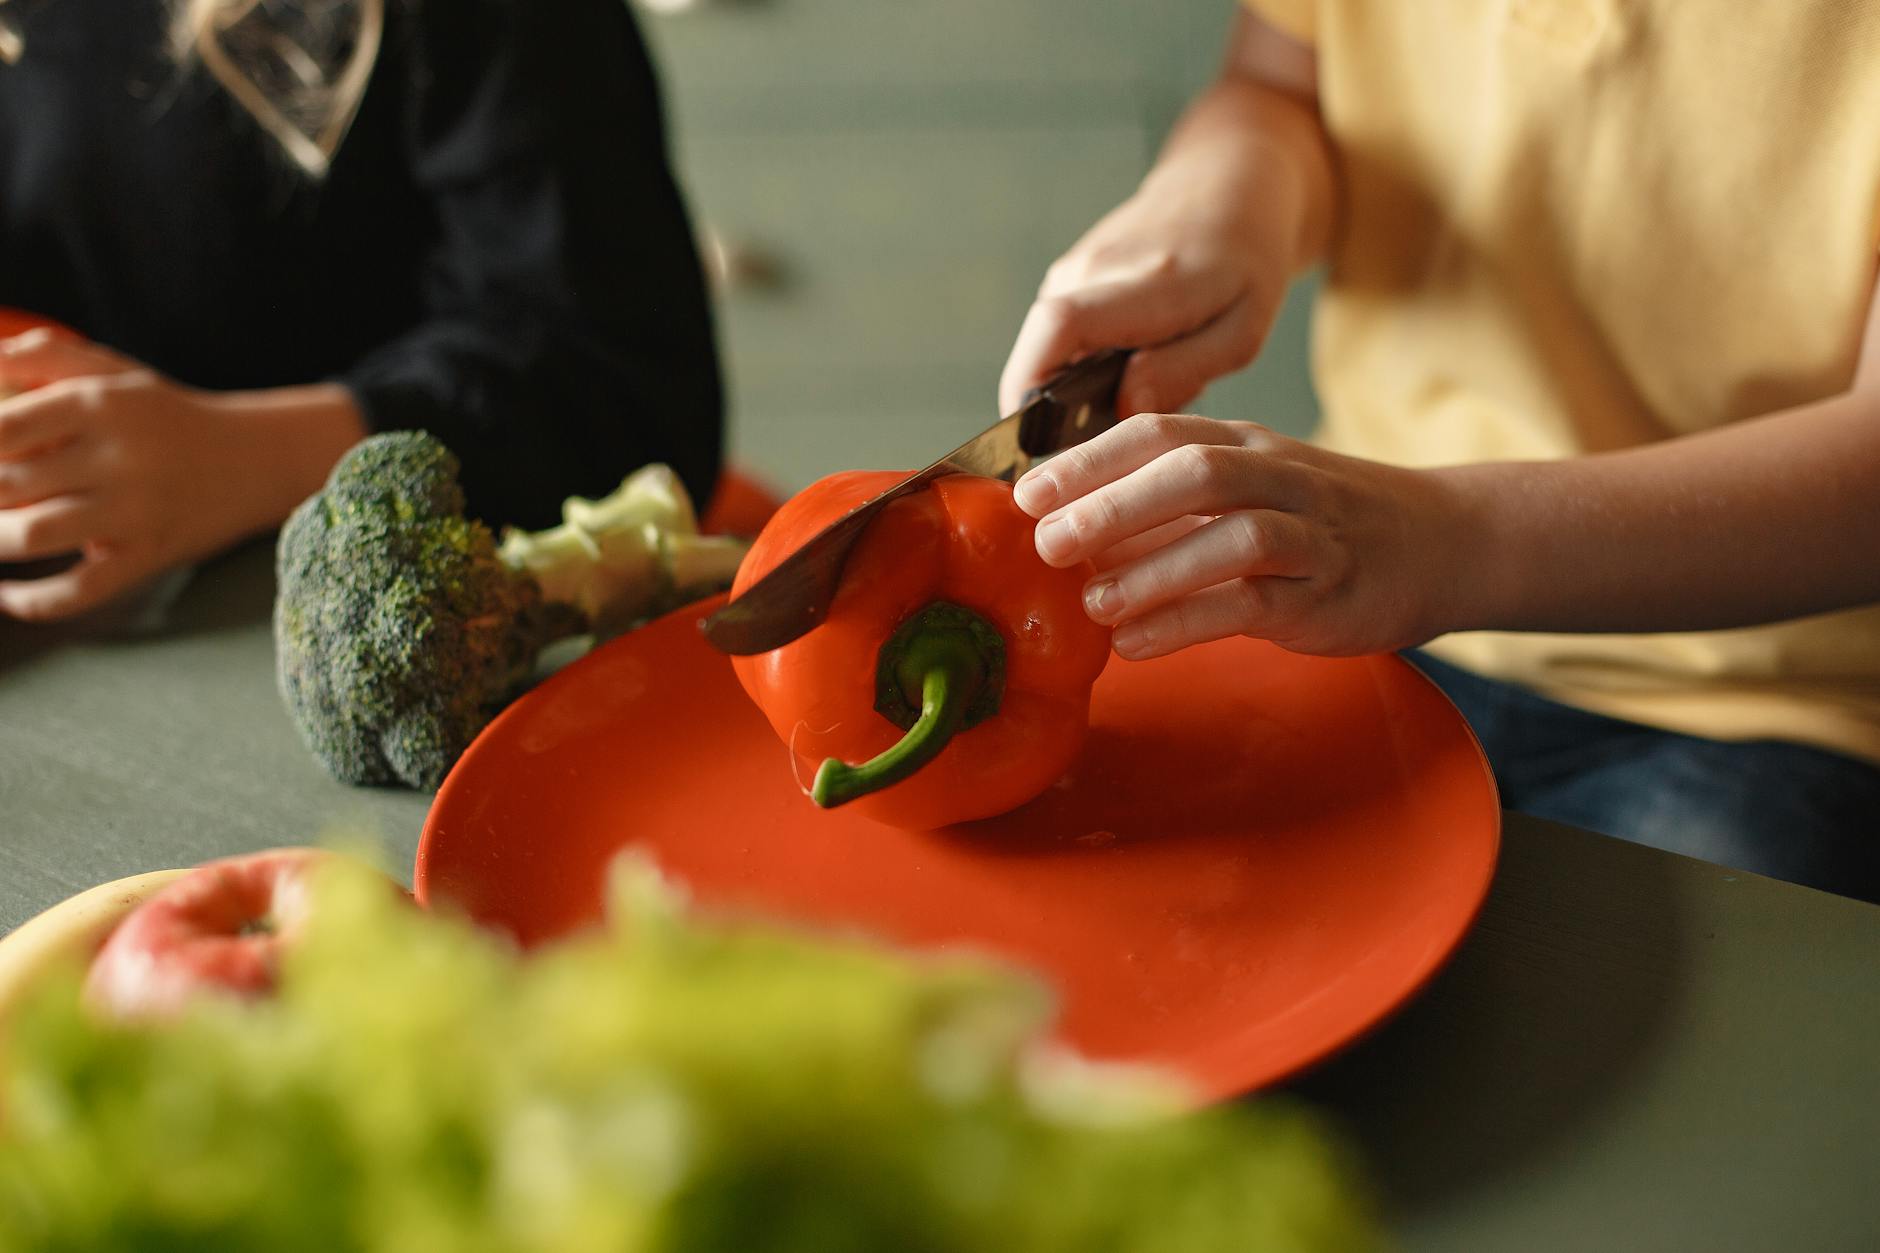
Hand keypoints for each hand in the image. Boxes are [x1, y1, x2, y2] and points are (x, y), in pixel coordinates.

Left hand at [0, 331, 257, 620]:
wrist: (258, 459)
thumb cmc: (169, 417)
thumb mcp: (117, 372)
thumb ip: (45, 356)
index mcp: (102, 403)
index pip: (4, 427)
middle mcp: (120, 456)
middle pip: (6, 483)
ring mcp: (137, 510)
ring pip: (32, 535)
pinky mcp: (150, 554)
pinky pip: (79, 591)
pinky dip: (32, 601)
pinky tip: (6, 594)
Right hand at [997, 166, 1295, 422]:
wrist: (1226, 185)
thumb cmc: (1244, 262)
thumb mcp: (1241, 332)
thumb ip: (1181, 373)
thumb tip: (1122, 406)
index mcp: (1149, 283)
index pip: (1061, 326)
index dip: (1031, 385)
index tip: (1034, 435)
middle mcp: (1096, 268)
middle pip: (1041, 349)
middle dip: (1056, 403)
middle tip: (1115, 419)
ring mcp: (1076, 266)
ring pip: (1048, 347)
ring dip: (1075, 382)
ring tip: (1138, 377)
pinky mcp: (1069, 273)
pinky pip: (1060, 334)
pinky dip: (1083, 360)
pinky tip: (1129, 355)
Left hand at [1011, 414, 1476, 658]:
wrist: (1439, 541)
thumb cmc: (1317, 519)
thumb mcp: (1246, 488)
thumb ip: (1167, 502)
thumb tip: (1065, 526)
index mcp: (1243, 443)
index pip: (1159, 433)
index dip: (1089, 460)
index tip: (1026, 492)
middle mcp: (1275, 476)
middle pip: (1192, 471)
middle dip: (1112, 505)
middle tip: (1048, 543)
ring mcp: (1309, 532)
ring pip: (1230, 536)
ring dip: (1152, 569)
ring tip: (1091, 604)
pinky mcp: (1328, 592)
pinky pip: (1256, 602)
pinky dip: (1189, 621)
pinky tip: (1138, 643)